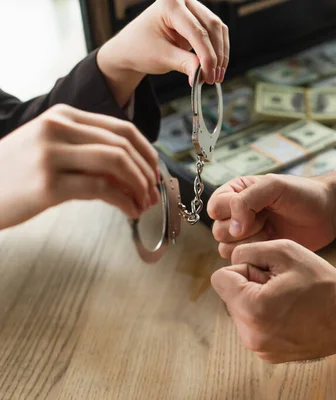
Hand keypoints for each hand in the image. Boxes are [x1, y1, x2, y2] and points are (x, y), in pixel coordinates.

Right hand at [0, 104, 158, 229]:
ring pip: (117, 163)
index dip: (147, 152)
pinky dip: (125, 201)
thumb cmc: (15, 174)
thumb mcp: (49, 149)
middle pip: (123, 145)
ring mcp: (51, 155)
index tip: (156, 171)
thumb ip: (88, 154)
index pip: (121, 128)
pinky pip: (102, 189)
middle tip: (154, 193)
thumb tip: (134, 173)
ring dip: (139, 186)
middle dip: (147, 172)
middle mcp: (57, 128)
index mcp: (62, 116)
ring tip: (145, 203)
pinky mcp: (48, 185)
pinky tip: (131, 211)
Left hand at [97, 0, 228, 105]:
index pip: (196, 31)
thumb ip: (184, 64)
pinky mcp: (199, 20)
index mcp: (169, 4)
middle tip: (214, 78)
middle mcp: (183, 1)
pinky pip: (217, 34)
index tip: (209, 76)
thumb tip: (204, 75)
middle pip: (211, 26)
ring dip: (221, 54)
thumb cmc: (141, 48)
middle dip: (216, 55)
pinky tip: (216, 68)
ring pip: (218, 30)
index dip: (207, 55)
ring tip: (216, 76)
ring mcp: (193, 9)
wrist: (133, 47)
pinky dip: (219, 52)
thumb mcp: (162, 57)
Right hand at [207, 172, 335, 258]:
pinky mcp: (256, 250)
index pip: (215, 207)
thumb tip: (233, 228)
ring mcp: (245, 234)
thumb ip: (247, 200)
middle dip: (243, 230)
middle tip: (267, 221)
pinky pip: (241, 259)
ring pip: (226, 248)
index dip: (232, 213)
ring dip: (250, 243)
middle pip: (218, 230)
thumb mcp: (274, 187)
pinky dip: (256, 254)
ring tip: (271, 232)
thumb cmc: (302, 194)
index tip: (257, 212)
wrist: (327, 213)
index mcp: (236, 193)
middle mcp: (236, 213)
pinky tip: (273, 243)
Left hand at [211, 239, 335, 362]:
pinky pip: (254, 327)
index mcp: (252, 308)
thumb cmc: (322, 283)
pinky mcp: (268, 355)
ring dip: (257, 301)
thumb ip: (249, 250)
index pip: (220, 278)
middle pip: (229, 296)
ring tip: (288, 299)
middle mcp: (251, 334)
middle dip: (250, 286)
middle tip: (282, 285)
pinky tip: (291, 313)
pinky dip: (266, 317)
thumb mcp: (285, 251)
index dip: (244, 268)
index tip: (268, 272)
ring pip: (241, 311)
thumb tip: (232, 260)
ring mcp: (259, 348)